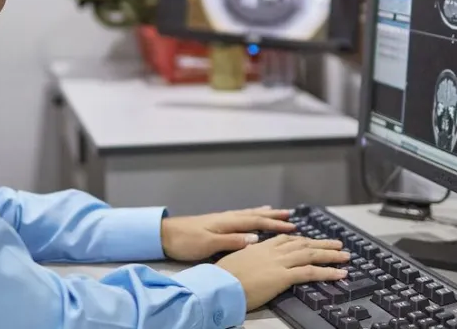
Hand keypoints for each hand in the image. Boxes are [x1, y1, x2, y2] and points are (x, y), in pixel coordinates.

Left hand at [160, 206, 296, 261]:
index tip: (292, 226)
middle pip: (255, 215)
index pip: (256, 222)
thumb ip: (232, 241)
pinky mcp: (216, 224)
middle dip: (274, 216)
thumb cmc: (185, 241)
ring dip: (264, 214)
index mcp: (227, 222)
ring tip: (277, 212)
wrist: (164, 235)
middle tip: (291, 217)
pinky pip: (240, 217)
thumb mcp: (208, 244)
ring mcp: (221, 220)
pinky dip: (251, 215)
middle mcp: (227, 218)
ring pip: (248, 214)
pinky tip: (251, 217)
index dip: (275, 224)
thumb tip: (256, 238)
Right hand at [216, 235, 349, 309]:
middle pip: (303, 244)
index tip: (312, 240)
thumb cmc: (223, 277)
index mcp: (261, 246)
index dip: (302, 239)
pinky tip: (340, 274)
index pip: (286, 240)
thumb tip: (253, 262)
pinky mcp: (283, 276)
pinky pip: (310, 272)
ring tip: (345, 256)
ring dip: (330, 255)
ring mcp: (279, 262)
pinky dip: (328, 272)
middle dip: (322, 244)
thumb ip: (249, 258)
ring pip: (311, 254)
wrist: (220, 284)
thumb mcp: (237, 261)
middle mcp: (273, 251)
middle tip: (337, 244)